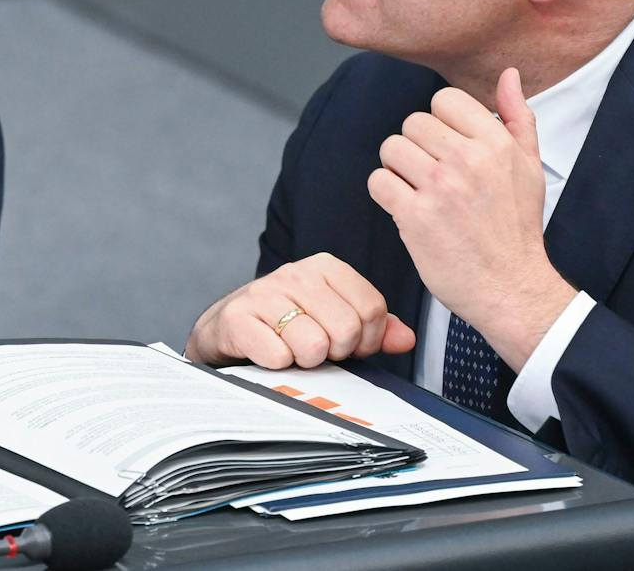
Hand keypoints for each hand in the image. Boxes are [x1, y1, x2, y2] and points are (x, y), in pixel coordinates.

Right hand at [185, 252, 415, 368]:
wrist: (228, 329)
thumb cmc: (289, 325)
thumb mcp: (335, 320)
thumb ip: (375, 328)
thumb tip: (406, 339)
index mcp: (326, 267)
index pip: (372, 309)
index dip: (367, 340)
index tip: (348, 346)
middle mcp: (295, 272)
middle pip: (347, 329)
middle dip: (336, 353)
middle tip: (318, 351)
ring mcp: (264, 292)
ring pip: (313, 345)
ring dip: (305, 361)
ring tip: (292, 351)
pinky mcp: (238, 318)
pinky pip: (279, 357)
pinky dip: (277, 365)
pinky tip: (269, 353)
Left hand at [366, 68, 574, 369]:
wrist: (511, 287)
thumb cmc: (517, 229)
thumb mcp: (530, 166)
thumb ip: (518, 116)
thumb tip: (508, 75)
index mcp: (496, 143)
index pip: (443, 100)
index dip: (440, 123)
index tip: (449, 148)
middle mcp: (468, 160)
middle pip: (412, 123)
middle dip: (417, 147)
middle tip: (433, 175)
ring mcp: (439, 187)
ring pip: (391, 148)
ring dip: (398, 169)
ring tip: (419, 190)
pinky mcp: (414, 216)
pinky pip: (378, 182)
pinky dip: (386, 194)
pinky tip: (407, 208)